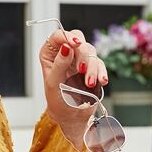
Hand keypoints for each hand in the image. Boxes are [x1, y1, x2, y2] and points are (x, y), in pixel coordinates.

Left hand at [38, 27, 108, 149]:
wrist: (70, 115)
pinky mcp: (92, 67)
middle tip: (82, 70)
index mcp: (50, 53)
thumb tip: (66, 47)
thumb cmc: (57, 100)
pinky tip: (101, 81)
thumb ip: (59, 64)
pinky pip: (100, 63)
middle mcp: (66, 52)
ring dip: (92, 67)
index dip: (67, 37)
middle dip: (82, 54)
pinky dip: (101, 72)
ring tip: (89, 83)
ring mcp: (80, 58)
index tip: (75, 45)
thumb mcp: (53, 83)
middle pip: (78, 40)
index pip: (58, 36)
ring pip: (90, 51)